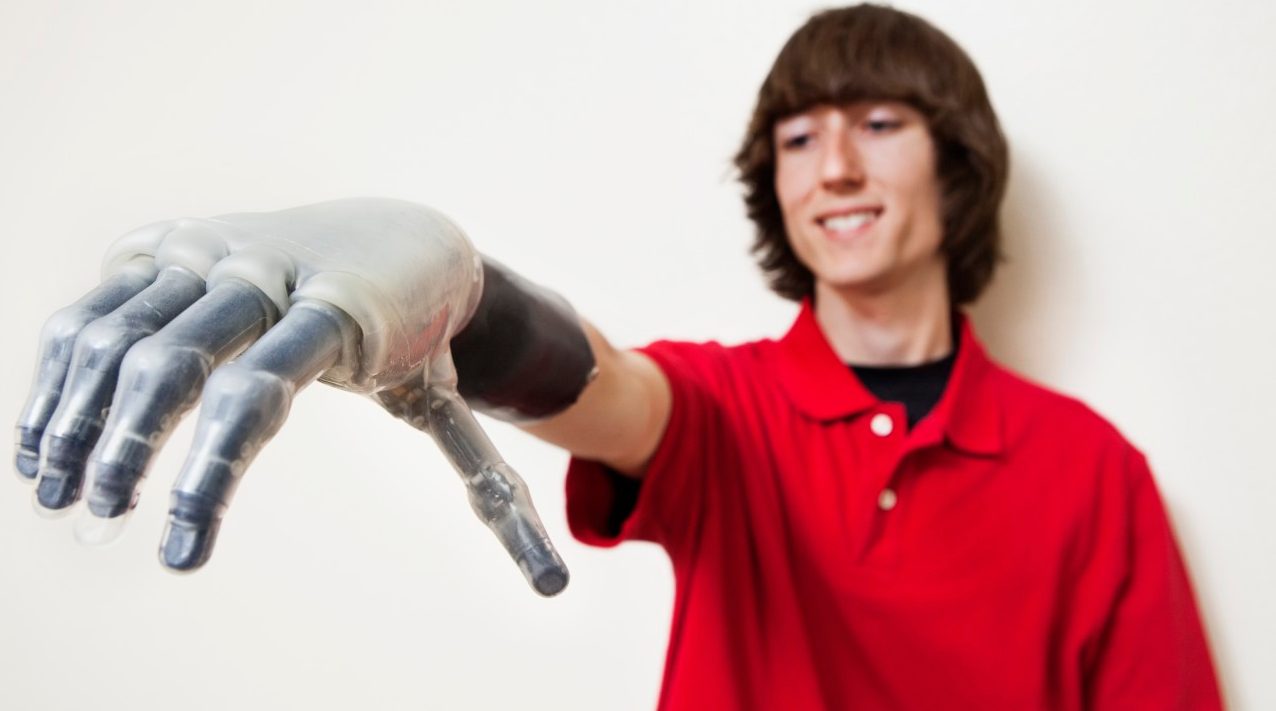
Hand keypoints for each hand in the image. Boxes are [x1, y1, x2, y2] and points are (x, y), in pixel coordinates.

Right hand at [14, 198, 568, 595]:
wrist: (408, 235)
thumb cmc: (425, 342)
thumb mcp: (448, 408)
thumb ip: (491, 494)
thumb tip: (558, 586)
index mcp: (340, 314)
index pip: (254, 396)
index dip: (207, 477)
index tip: (181, 556)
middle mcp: (268, 270)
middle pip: (174, 359)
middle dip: (126, 449)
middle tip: (102, 520)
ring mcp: (212, 247)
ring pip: (122, 327)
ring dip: (78, 413)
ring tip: (60, 493)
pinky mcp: (170, 241)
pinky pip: (100, 301)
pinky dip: (61, 366)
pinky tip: (47, 433)